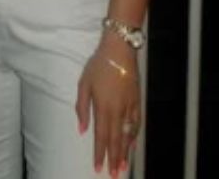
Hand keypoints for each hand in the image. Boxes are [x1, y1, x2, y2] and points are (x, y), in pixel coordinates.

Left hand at [76, 34, 139, 176]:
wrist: (119, 52)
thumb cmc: (98, 66)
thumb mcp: (83, 85)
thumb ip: (82, 108)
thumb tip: (81, 130)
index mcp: (103, 108)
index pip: (101, 136)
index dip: (100, 153)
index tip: (98, 167)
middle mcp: (118, 111)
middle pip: (116, 140)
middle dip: (114, 159)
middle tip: (113, 174)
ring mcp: (130, 108)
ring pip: (128, 136)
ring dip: (125, 153)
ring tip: (123, 167)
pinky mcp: (137, 102)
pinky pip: (136, 125)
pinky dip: (134, 137)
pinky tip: (132, 146)